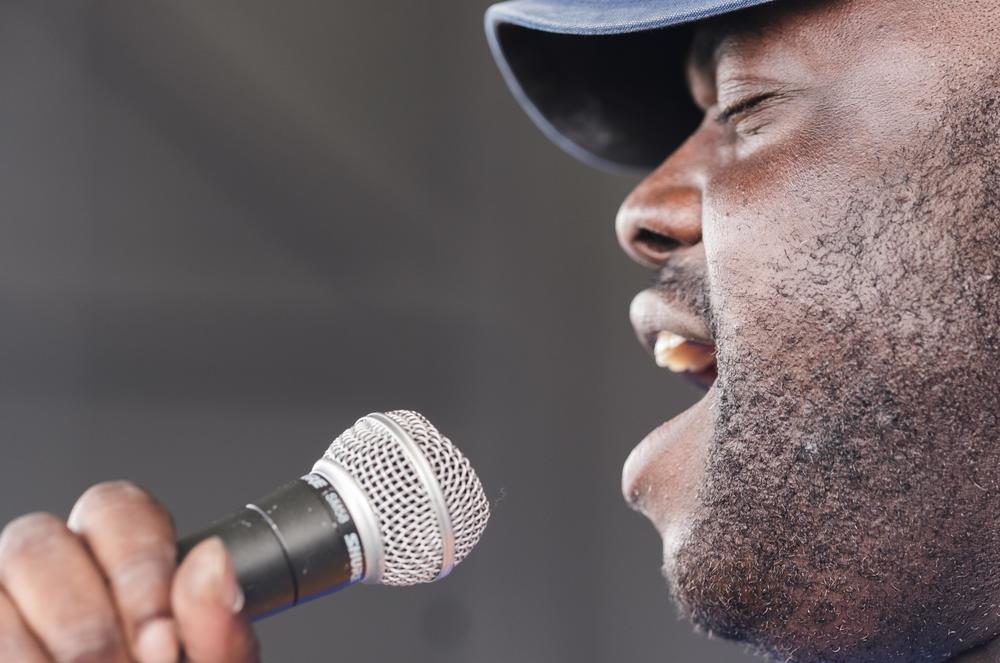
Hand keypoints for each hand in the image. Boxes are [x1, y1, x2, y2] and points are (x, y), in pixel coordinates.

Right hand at [0, 481, 258, 662]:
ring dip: (52, 646)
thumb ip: (218, 631)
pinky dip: (20, 659)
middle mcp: (56, 578)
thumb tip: (211, 562)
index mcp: (124, 569)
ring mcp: (6, 611)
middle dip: (92, 619)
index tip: (163, 637)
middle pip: (44, 539)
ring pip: (1, 578)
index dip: (139, 565)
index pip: (118, 509)